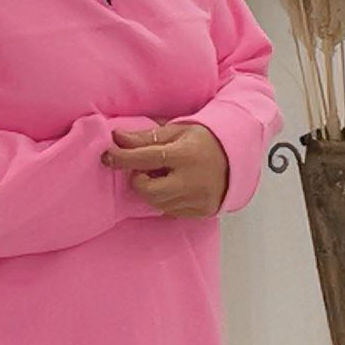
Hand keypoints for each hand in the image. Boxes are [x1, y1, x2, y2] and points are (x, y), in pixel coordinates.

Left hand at [104, 122, 228, 216]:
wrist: (237, 157)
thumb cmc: (204, 140)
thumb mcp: (177, 131)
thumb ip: (146, 137)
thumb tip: (117, 139)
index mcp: (186, 155)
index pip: (145, 159)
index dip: (122, 158)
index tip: (107, 156)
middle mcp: (192, 180)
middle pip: (149, 191)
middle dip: (139, 180)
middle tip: (143, 169)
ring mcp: (198, 199)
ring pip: (158, 203)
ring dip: (152, 191)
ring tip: (162, 175)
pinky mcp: (201, 212)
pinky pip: (171, 211)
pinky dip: (166, 200)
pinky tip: (174, 186)